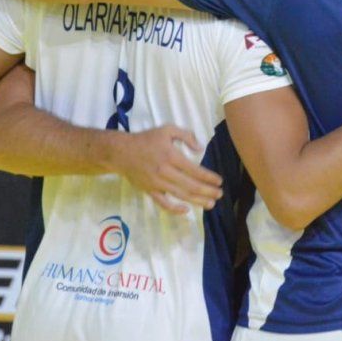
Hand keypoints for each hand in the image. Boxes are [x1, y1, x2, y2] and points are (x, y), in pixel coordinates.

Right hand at [109, 125, 223, 214]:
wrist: (121, 152)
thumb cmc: (146, 139)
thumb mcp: (167, 129)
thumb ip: (186, 135)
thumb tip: (200, 148)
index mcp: (171, 156)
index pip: (194, 170)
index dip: (209, 177)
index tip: (219, 181)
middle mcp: (165, 172)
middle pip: (190, 185)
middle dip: (207, 191)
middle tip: (220, 194)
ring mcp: (157, 184)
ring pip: (180, 195)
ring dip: (197, 201)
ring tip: (211, 204)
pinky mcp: (149, 191)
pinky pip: (163, 203)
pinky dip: (175, 209)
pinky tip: (186, 210)